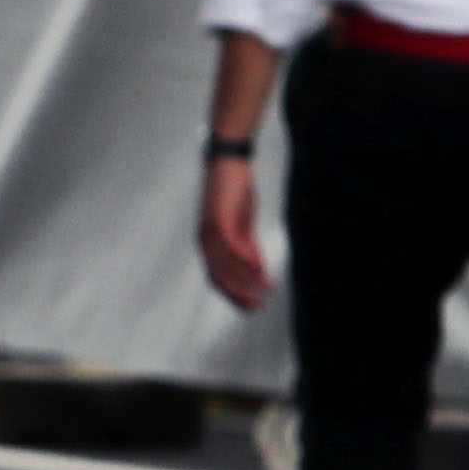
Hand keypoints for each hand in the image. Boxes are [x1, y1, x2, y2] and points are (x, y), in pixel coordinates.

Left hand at [196, 155, 269, 311]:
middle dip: (238, 294)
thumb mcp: (243, 224)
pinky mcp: (218, 218)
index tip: (252, 306)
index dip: (234, 294)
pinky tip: (260, 268)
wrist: (230, 163)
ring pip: (224, 264)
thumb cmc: (235, 193)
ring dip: (245, 279)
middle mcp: (204, 240)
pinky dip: (245, 259)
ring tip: (264, 290)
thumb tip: (258, 272)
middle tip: (258, 306)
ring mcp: (209, 230)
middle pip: (218, 276)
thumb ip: (249, 247)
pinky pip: (230, 244)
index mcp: (208, 244)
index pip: (217, 277)